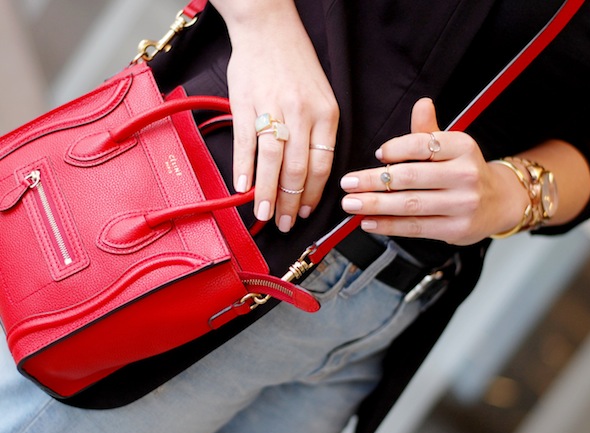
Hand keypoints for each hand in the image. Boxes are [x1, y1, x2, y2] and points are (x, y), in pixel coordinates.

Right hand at [214, 1, 338, 231]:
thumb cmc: (295, 65)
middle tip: (285, 224)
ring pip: (272, 162)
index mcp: (326, 114)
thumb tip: (309, 177)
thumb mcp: (322, 97)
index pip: (322, 166)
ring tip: (264, 214)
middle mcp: (302, 114)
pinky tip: (241, 187)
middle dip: (291, 203)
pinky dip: (243, 168)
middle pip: (297, 170)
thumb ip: (318, 134)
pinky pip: (245, 143)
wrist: (268, 28)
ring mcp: (273, 109)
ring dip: (267, 193)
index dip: (313, 195)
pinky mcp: (246, 103)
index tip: (306, 213)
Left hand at [340, 98, 528, 244]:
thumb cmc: (464, 171)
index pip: (423, 144)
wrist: (499, 202)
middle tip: (347, 183)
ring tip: (351, 203)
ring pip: (410, 204)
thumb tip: (422, 103)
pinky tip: (369, 222)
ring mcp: (463, 204)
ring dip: (375, 204)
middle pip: (411, 177)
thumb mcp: (452, 147)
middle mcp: (465, 174)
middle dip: (373, 181)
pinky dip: (389, 225)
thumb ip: (429, 131)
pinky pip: (416, 227)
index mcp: (463, 147)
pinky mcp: (457, 229)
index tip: (377, 154)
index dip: (396, 148)